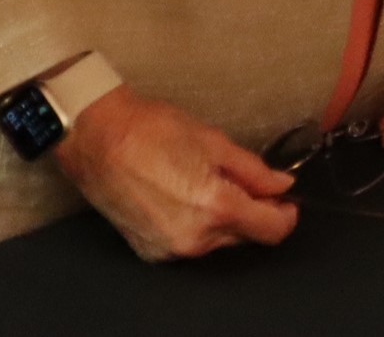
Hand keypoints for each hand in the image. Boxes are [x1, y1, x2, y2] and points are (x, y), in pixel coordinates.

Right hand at [50, 86, 296, 262]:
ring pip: (217, 241)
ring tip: (205, 181)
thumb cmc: (152, 132)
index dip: (285, 214)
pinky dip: (196, 224)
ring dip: (223, 218)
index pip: (271, 230)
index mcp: (215, 209)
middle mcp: (194, 238)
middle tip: (244, 181)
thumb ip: (254, 171)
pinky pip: (189, 242)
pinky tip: (184, 195)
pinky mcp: (150, 250)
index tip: (287, 200)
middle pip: (244, 236)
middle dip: (252, 211)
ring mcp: (169, 249)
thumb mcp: (215, 142)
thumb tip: (281, 185)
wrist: (97, 140)